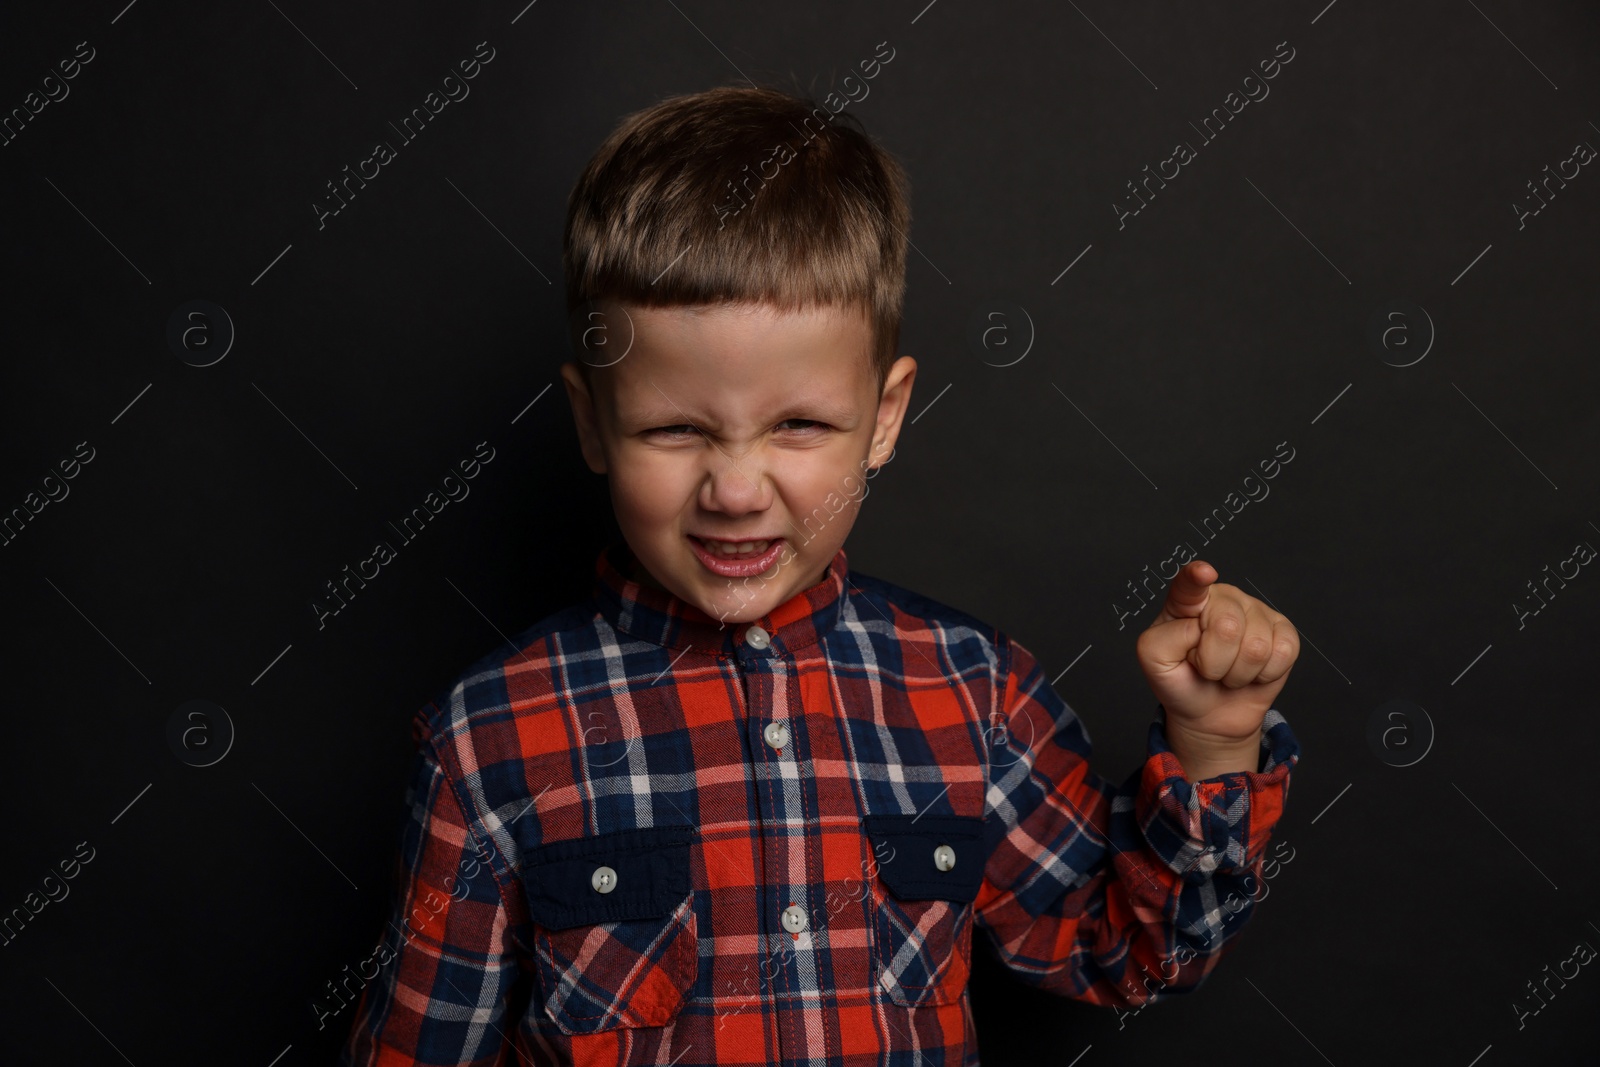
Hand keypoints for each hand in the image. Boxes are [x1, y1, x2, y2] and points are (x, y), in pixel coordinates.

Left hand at [1135, 561, 1298, 772]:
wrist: (1210, 712)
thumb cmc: (1181, 680)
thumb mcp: (1154, 662)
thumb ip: (1166, 639)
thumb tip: (1197, 626)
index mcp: (1186, 601)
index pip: (1190, 583)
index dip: (1197, 577)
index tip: (1203, 573)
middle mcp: (1223, 597)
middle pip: (1228, 627)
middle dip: (1214, 662)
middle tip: (1206, 667)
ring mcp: (1256, 610)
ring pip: (1257, 647)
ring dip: (1238, 673)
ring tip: (1226, 670)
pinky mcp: (1283, 630)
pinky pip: (1284, 653)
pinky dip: (1265, 675)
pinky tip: (1252, 671)